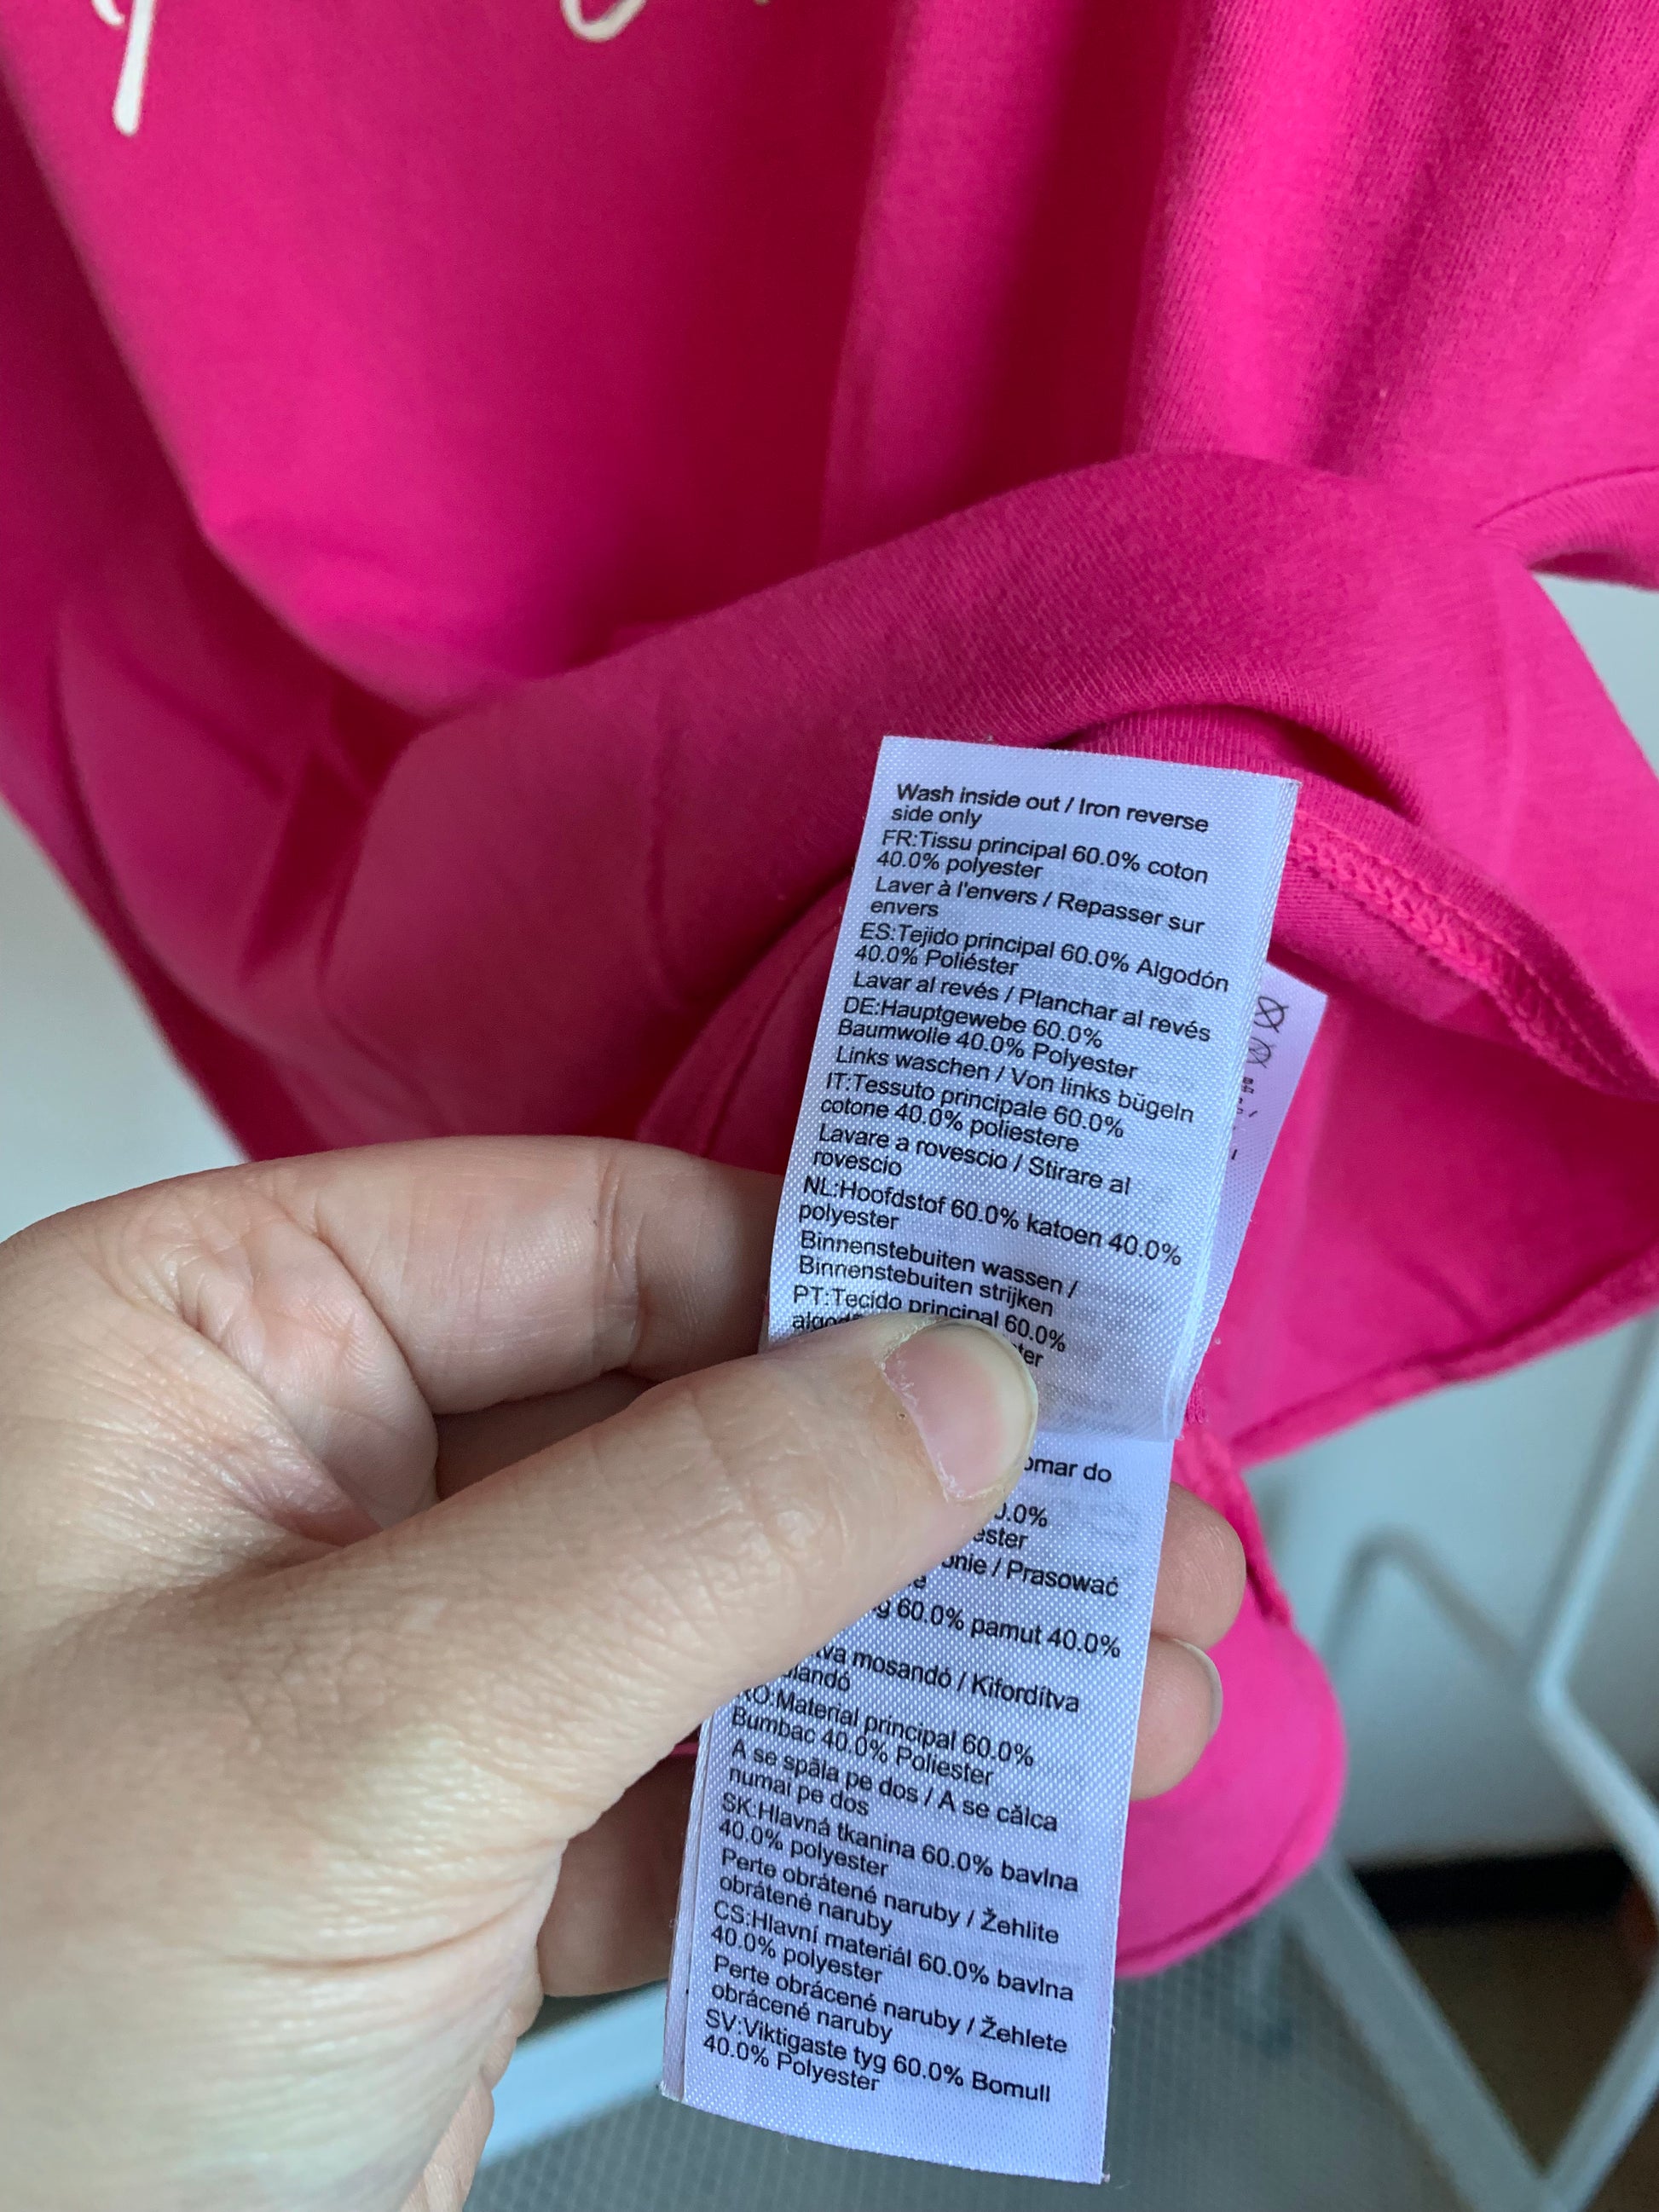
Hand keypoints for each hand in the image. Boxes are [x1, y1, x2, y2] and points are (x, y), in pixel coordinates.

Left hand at [0, 1139, 1242, 2211]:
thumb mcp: (362, 1733)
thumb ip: (683, 1538)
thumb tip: (944, 1388)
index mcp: (209, 1346)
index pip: (587, 1235)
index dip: (834, 1275)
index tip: (1038, 1331)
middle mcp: (303, 1480)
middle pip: (682, 1416)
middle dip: (923, 1491)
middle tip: (1132, 1526)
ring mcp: (391, 1669)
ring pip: (708, 1605)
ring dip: (922, 1655)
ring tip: (1129, 1681)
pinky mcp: (455, 1845)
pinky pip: (683, 1772)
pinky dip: (839, 1800)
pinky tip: (992, 1799)